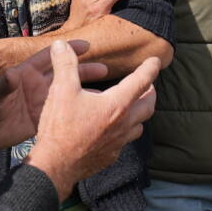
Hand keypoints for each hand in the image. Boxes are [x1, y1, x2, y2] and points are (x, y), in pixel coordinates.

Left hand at [0, 41, 106, 157]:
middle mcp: (36, 86)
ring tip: (103, 91)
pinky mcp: (42, 119)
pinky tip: (91, 113)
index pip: (49, 58)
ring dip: (84, 91)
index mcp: (26, 74)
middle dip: (83, 70)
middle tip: (103, 69)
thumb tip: (11, 74)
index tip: (85, 45)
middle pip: (64, 74)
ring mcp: (40, 102)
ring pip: (67, 93)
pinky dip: (78, 112)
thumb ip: (3, 85)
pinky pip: (64, 113)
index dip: (66, 50)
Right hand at [23, 42, 159, 194]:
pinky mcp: (111, 155)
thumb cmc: (60, 128)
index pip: (141, 81)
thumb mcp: (61, 91)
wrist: (56, 165)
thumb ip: (65, 65)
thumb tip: (61, 45)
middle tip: (148, 85)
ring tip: (133, 106)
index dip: (150, 69)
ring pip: (139, 126)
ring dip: (139, 114)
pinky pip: (125, 141)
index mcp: (116, 104)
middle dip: (150, 93)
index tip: (155, 62)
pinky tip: (114, 130)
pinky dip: (125, 131)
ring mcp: (119, 142)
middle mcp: (124, 123)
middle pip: (148, 105)